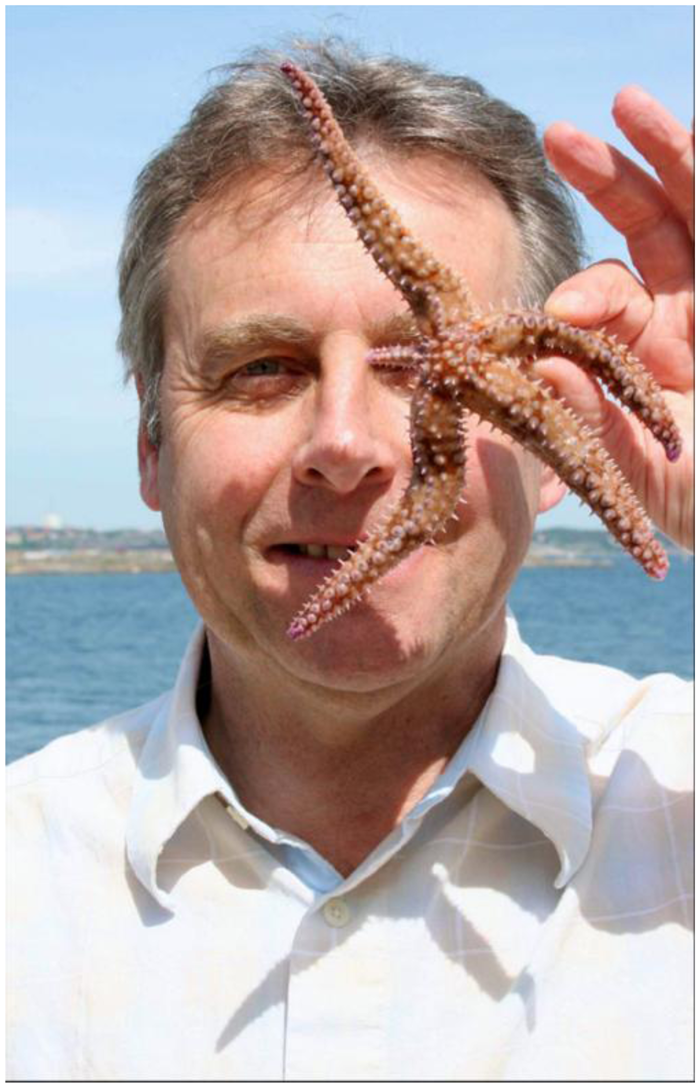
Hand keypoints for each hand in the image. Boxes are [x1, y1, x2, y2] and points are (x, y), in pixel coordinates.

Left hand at [540, 86, 692, 551]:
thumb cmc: (697, 499)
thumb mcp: (639, 470)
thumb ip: (595, 421)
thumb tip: (541, 365)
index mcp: (646, 347)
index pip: (609, 296)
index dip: (587, 295)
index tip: (562, 313)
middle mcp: (687, 311)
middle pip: (650, 226)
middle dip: (609, 178)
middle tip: (559, 138)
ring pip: (694, 211)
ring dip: (670, 154)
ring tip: (631, 104)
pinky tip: (692, 141)